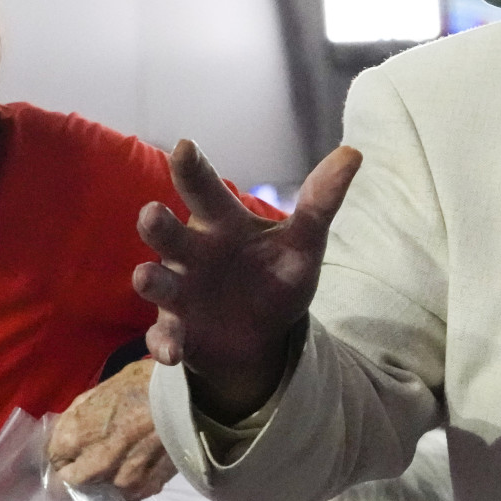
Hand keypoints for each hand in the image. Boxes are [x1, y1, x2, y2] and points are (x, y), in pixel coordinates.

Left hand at [49, 359, 173, 498]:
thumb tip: (66, 431)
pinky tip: (142, 463)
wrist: (193, 396)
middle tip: (92, 458)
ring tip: (123, 459)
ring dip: (106, 478)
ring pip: (100, 489)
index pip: (52, 458)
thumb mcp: (104, 389)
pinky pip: (129, 492)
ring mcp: (121, 480)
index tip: (73, 447)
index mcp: (76, 435)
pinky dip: (132, 481)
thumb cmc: (147, 384)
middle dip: (76, 471)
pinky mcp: (147, 487)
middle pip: (69, 483)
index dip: (63, 451)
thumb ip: (79, 416)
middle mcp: (94, 465)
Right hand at [133, 140, 362, 421]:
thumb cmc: (274, 274)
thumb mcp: (304, 242)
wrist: (261, 333)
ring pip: (157, 281)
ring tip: (147, 277)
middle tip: (153, 213)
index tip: (185, 147)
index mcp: (220, 222)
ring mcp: (179, 291)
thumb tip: (353, 153)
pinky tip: (172, 353)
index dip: (192, 169)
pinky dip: (165, 344)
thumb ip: (320, 203)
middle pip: (167, 232)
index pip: (204, 189)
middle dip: (157, 224)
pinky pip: (164, 336)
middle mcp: (191, 251)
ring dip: (151, 280)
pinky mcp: (176, 330)